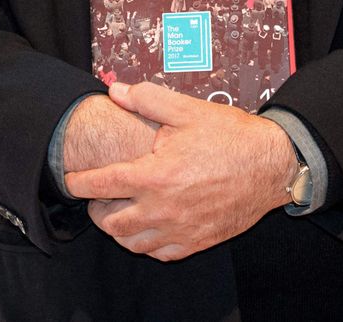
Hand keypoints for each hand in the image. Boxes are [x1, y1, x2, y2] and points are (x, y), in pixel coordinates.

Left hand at [65, 81, 297, 260]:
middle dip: (96, 209)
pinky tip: (148, 226)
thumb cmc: (231, 137)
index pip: (101, 185)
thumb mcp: (188, 110)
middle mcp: (163, 209)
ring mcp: (180, 229)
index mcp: (156, 176)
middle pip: (110, 222)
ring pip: (132, 243)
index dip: (79, 182)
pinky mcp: (196, 241)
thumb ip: (147, 99)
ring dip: (118, 229)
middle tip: (98, 196)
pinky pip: (159, 253)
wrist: (272, 165)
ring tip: (120, 211)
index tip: (71, 179)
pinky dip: (146, 243)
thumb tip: (116, 91)